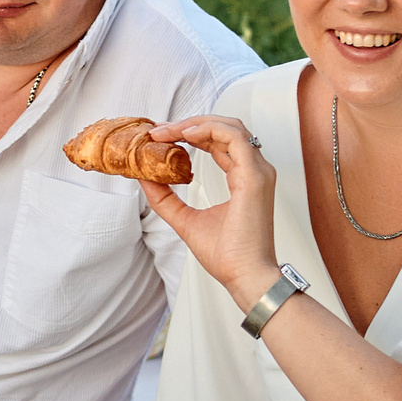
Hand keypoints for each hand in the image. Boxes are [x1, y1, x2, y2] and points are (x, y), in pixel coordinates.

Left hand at [138, 115, 282, 308]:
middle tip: (159, 131)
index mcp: (243, 178)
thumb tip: (143, 178)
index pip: (219, 142)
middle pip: (225, 128)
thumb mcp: (185, 220)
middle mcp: (254, 170)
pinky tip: (184, 136)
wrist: (244, 276)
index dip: (191, 133)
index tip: (162, 137)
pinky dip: (208, 130)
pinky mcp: (255, 177)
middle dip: (189, 124)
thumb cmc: (226, 256)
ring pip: (230, 127)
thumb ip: (165, 199)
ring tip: (167, 131)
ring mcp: (258, 171)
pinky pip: (233, 138)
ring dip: (195, 123)